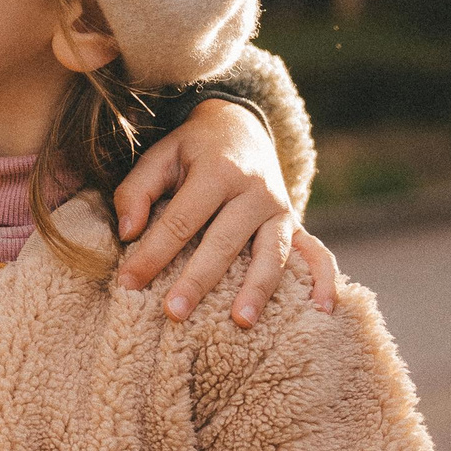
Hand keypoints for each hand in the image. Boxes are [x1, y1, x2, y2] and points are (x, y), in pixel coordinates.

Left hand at [114, 100, 334, 326]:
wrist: (240, 127)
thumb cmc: (192, 151)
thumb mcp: (160, 156)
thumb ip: (137, 191)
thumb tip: (128, 233)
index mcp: (218, 170)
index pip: (181, 220)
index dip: (152, 253)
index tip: (127, 283)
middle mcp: (255, 190)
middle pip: (223, 243)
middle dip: (197, 281)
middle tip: (173, 314)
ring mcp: (280, 209)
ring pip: (271, 254)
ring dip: (257, 289)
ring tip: (240, 322)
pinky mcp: (296, 223)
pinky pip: (318, 253)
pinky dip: (323, 280)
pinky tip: (320, 309)